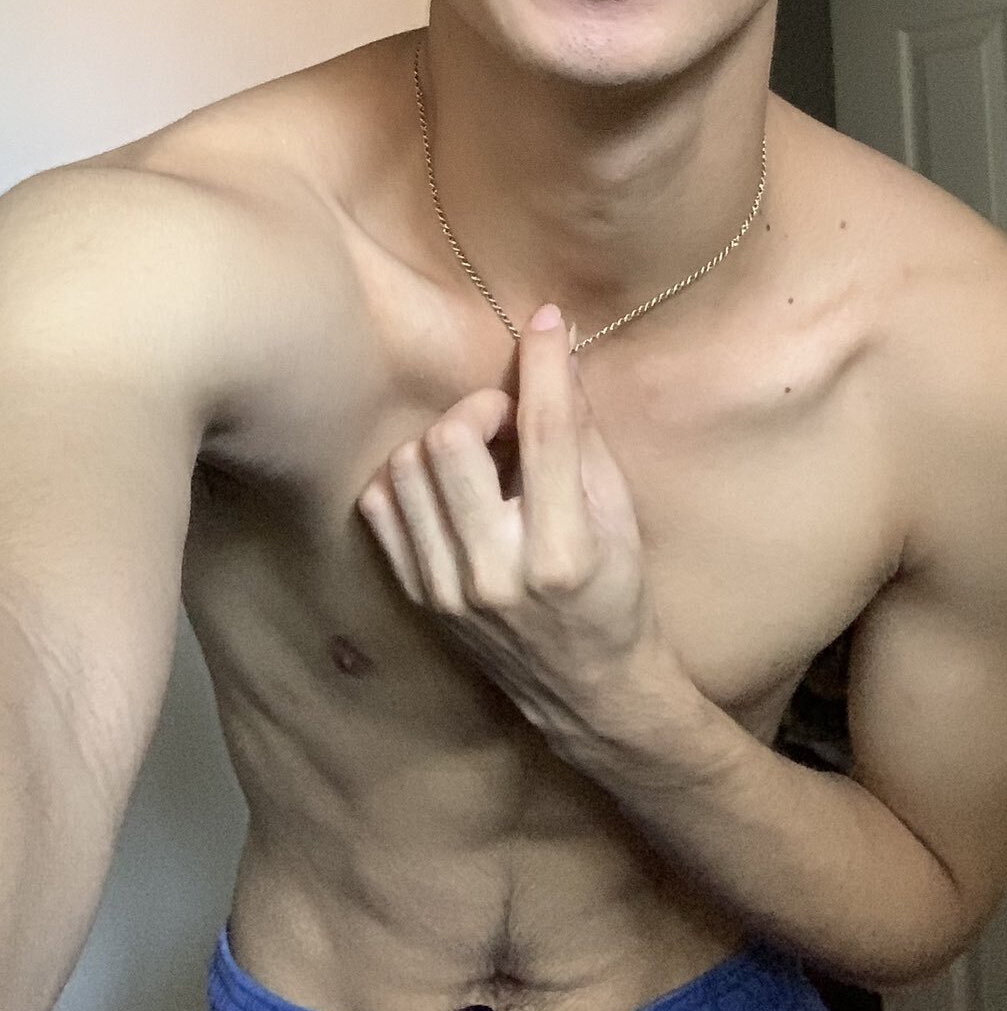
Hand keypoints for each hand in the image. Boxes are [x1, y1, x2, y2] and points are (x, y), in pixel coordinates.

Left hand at [358, 305, 671, 748]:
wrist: (587, 689)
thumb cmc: (615, 592)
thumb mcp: (618, 513)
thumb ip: (583, 433)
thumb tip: (557, 346)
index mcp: (564, 552)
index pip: (546, 431)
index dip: (545, 362)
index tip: (547, 321)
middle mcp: (497, 573)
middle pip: (451, 443)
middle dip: (480, 407)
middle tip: (507, 419)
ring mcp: (449, 589)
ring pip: (408, 468)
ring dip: (445, 439)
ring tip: (480, 453)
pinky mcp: (419, 596)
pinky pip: (383, 507)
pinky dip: (409, 478)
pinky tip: (446, 484)